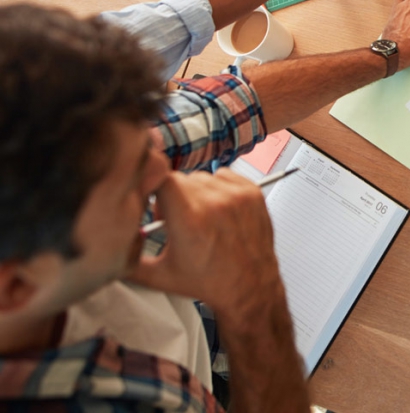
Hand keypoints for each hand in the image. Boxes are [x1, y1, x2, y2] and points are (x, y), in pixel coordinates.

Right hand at [128, 170, 283, 316]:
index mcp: (188, 219)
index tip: (152, 197)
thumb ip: (127, 259)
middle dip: (172, 196)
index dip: (153, 185)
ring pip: (202, 177)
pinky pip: (225, 176)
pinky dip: (218, 189)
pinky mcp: (252, 193)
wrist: (249, 287)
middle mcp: (214, 203)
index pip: (161, 177)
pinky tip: (217, 211)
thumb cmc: (208, 282)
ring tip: (198, 217)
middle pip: (180, 179)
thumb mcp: (159, 276)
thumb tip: (103, 248)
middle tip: (175, 218)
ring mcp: (236, 196)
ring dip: (196, 192)